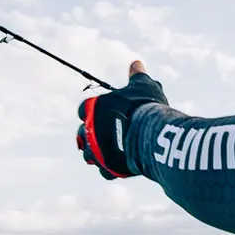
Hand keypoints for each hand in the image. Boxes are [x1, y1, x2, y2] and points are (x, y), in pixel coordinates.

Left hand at [77, 60, 167, 178]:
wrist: (151, 134)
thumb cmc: (145, 107)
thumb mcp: (144, 86)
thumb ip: (137, 76)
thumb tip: (136, 63)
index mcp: (93, 108)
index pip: (84, 109)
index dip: (94, 112)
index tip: (106, 113)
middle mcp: (89, 129)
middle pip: (83, 133)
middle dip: (92, 133)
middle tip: (108, 134)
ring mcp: (96, 150)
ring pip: (89, 153)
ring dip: (98, 152)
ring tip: (113, 151)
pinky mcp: (106, 167)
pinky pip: (104, 170)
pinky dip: (111, 168)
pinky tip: (122, 164)